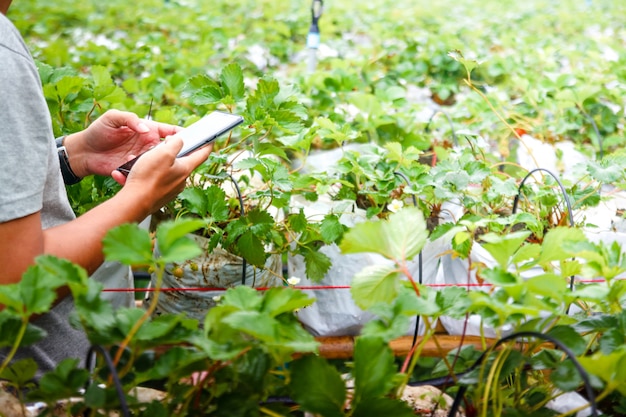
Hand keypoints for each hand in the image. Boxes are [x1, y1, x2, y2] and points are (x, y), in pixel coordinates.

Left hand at [63, 109, 181, 176]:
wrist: (83, 152)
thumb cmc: (98, 131)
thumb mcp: (112, 118)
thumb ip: (130, 119)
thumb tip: (146, 129)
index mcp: (148, 130)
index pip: (170, 131)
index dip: (182, 134)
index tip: (192, 139)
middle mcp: (149, 145)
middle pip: (169, 150)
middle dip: (173, 155)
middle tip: (173, 158)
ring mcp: (143, 159)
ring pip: (157, 165)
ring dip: (150, 165)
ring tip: (130, 161)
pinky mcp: (135, 171)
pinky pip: (142, 175)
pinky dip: (135, 174)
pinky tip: (120, 171)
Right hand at [113, 136, 211, 212]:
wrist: (135, 202)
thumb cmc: (148, 178)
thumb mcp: (163, 153)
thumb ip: (175, 143)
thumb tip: (179, 140)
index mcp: (186, 169)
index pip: (202, 154)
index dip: (207, 144)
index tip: (210, 139)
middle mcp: (182, 180)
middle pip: (184, 161)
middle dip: (176, 151)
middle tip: (166, 144)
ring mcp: (172, 188)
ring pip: (169, 169)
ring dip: (161, 161)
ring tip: (147, 158)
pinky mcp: (161, 193)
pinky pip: (159, 178)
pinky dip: (152, 172)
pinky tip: (141, 170)